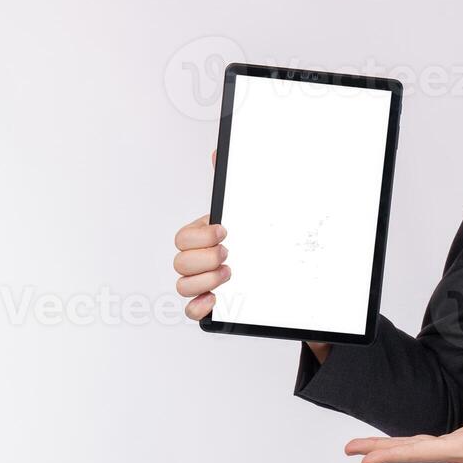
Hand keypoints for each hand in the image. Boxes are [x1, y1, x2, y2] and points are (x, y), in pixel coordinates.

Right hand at [172, 151, 330, 363]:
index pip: (182, 237)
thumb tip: (217, 152)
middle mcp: (198, 260)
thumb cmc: (258, 235)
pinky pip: (190, 310)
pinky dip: (199, 307)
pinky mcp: (210, 303)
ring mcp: (201, 282)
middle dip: (204, 258)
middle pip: (179, 262)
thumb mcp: (247, 207)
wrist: (282, 262)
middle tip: (229, 254)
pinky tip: (216, 300)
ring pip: (182, 285)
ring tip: (230, 274)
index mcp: (202, 236)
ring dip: (206, 281)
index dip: (200, 236)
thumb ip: (232, 183)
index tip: (225, 232)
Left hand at [345, 405, 462, 462]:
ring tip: (365, 449)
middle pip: (410, 452)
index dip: (390, 455)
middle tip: (349, 450)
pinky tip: (404, 443)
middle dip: (379, 451)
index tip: (364, 460)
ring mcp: (459, 450)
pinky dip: (410, 444)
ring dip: (391, 448)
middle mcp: (456, 452)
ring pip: (417, 449)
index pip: (418, 452)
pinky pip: (428, 445)